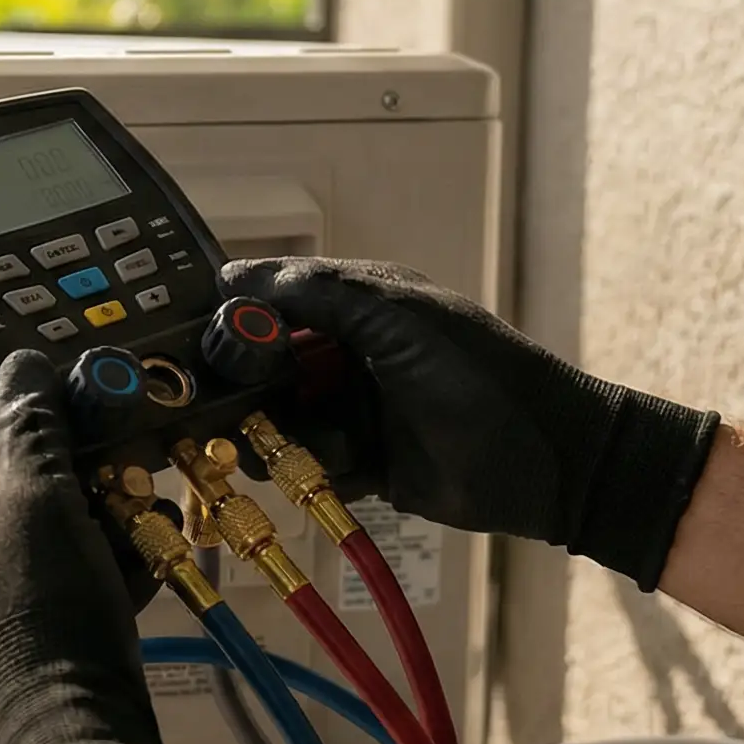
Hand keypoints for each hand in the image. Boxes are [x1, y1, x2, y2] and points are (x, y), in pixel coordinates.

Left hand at [0, 351, 191, 743]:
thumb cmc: (40, 621)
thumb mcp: (42, 502)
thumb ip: (30, 430)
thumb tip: (21, 369)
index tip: (11, 432)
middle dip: (35, 485)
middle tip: (85, 469)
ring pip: (9, 564)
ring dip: (69, 531)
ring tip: (127, 513)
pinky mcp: (0, 681)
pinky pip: (33, 612)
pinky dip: (77, 583)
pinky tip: (136, 566)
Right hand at [219, 256, 721, 588]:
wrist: (548, 461)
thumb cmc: (479, 373)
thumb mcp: (399, 316)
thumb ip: (319, 292)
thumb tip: (234, 275)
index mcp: (356, 304)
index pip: (272, 298)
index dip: (233, 313)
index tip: (195, 335)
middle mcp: (345, 354)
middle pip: (264, 364)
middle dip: (241, 381)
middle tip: (217, 400)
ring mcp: (351, 410)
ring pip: (277, 417)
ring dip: (267, 429)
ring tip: (273, 437)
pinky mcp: (360, 465)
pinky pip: (305, 464)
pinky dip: (302, 468)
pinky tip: (315, 466)